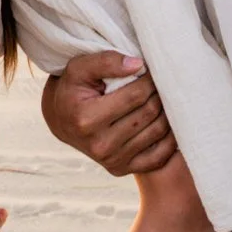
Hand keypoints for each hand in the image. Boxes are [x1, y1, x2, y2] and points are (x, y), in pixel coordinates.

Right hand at [40, 52, 176, 175]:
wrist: (61, 120)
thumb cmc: (73, 89)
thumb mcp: (79, 68)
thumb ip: (106, 61)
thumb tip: (138, 64)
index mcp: (86, 119)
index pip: (135, 96)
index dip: (149, 80)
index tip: (151, 70)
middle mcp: (99, 145)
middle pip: (148, 113)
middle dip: (159, 94)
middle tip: (160, 82)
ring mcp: (111, 161)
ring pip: (157, 132)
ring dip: (167, 112)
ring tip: (162, 99)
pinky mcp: (121, 169)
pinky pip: (159, 157)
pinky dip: (169, 140)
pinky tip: (168, 123)